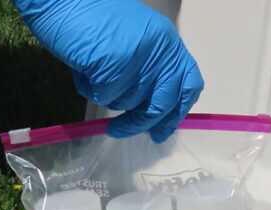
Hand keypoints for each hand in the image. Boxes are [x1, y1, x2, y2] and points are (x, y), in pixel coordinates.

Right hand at [14, 0, 204, 142]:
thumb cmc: (92, 16)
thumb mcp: (134, 39)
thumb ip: (148, 67)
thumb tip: (149, 108)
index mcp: (168, 42)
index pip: (189, 85)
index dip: (177, 112)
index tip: (161, 129)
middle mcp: (160, 51)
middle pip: (161, 104)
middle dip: (140, 123)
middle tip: (119, 131)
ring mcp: (139, 60)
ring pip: (128, 102)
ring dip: (107, 95)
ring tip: (91, 69)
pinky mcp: (115, 69)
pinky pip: (103, 97)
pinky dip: (88, 88)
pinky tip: (82, 67)